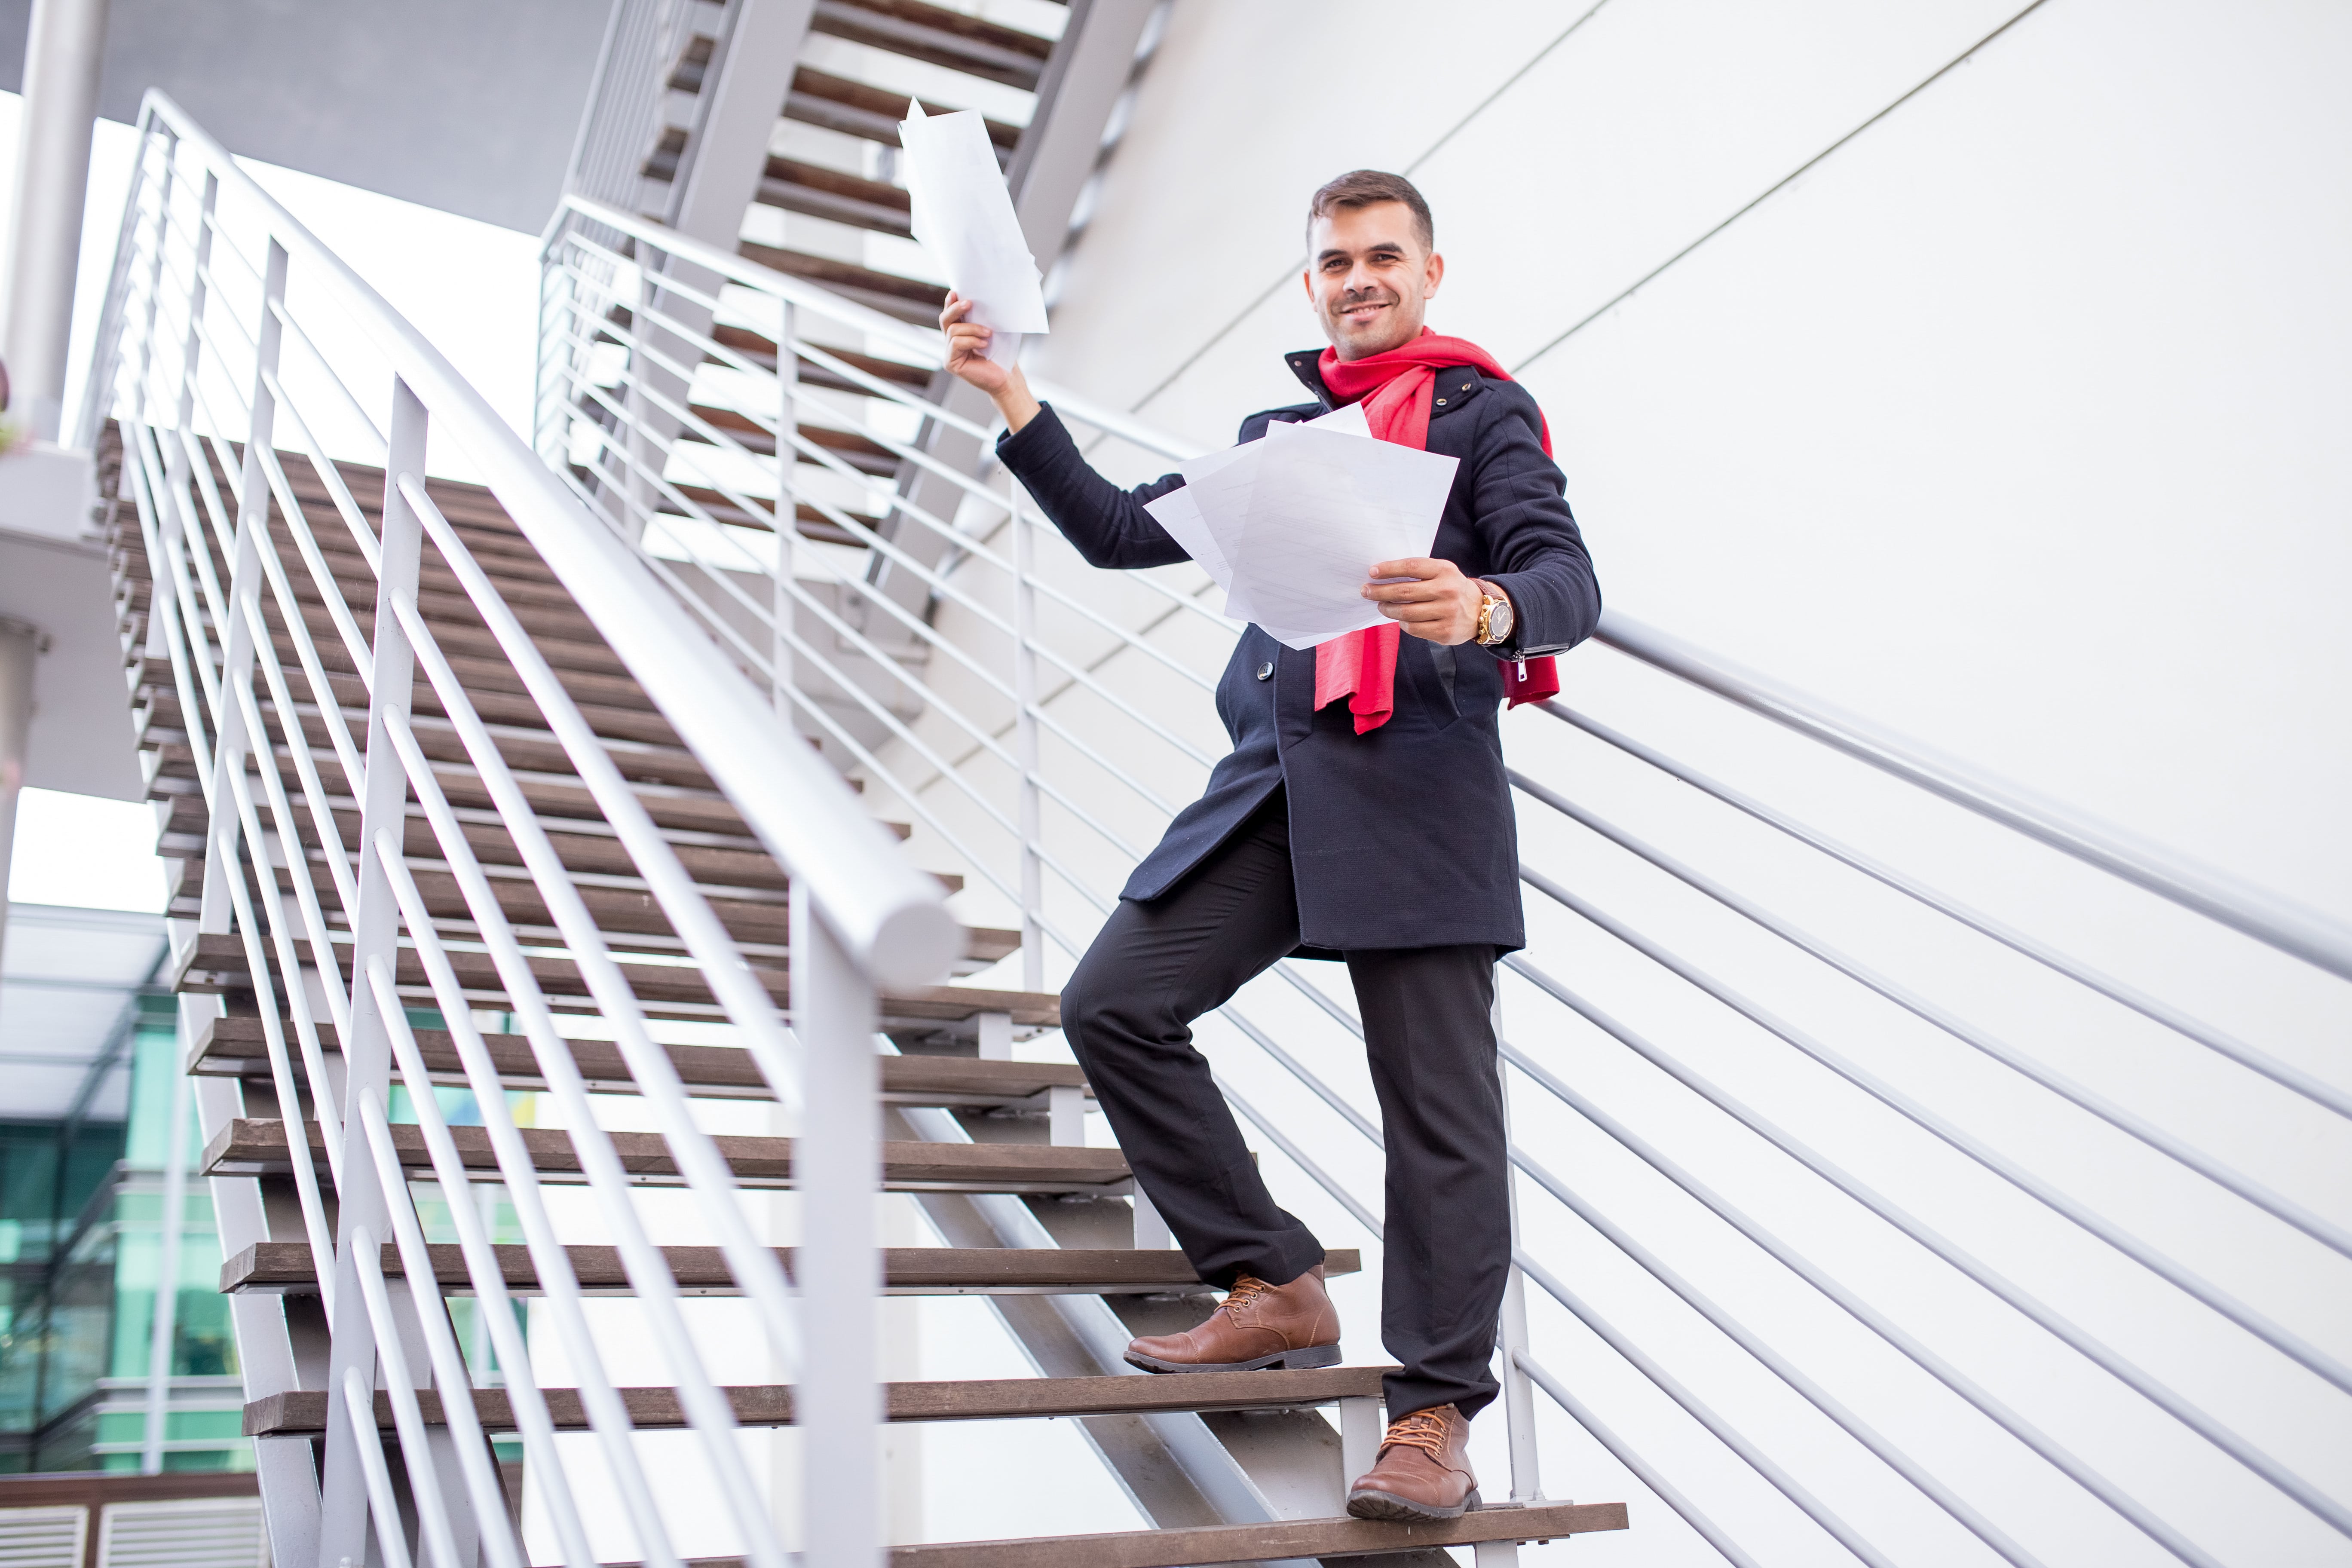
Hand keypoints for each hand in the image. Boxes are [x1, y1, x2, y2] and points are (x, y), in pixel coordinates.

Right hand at [940, 292, 1040, 430]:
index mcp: (960, 333)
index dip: (951, 303)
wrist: (1007, 377)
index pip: (951, 315)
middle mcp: (951, 342)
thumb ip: (981, 318)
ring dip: (972, 328)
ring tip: (988, 333)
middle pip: (945, 319)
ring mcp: (949, 353)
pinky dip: (970, 340)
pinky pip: (955, 343)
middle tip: (969, 303)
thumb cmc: (1001, 354)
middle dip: (955, 309)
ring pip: (953, 330)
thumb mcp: (991, 330)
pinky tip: (983, 344)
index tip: (956, 292)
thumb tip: (979, 299)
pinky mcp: (951, 363)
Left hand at [1362, 557, 1493, 644]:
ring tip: (1381, 605)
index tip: (1372, 572)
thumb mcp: (1443, 573)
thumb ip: (1420, 572)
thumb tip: (1384, 576)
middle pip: (1404, 592)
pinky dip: (1403, 623)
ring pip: (1406, 613)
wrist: (1482, 612)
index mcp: (1445, 571)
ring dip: (1388, 609)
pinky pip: (1414, 629)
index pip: (1411, 566)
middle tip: (1366, 591)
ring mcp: (1447, 613)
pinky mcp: (1445, 632)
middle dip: (1380, 592)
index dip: (1389, 569)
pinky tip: (1400, 619)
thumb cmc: (1453, 589)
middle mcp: (1447, 591)